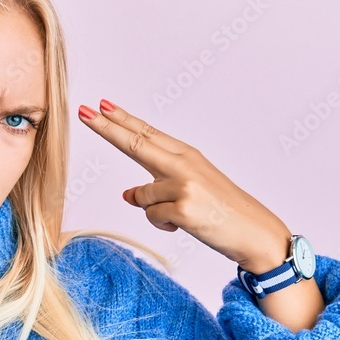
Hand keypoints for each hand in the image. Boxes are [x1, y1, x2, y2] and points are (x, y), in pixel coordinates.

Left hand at [77, 99, 292, 273]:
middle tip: (84, 111)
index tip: (101, 105)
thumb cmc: (222, 212)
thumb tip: (127, 195)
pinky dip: (163, 225)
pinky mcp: (183, 207)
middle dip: (107, 127)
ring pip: (141, 195)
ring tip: (184, 216)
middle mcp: (184, 164)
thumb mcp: (189, 193)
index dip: (122, 120)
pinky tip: (186, 224)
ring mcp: (184, 184)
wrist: (255, 233)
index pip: (147, 134)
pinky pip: (151, 216)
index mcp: (187, 156)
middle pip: (136, 143)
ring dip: (155, 211)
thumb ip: (156, 188)